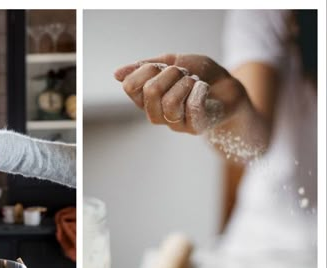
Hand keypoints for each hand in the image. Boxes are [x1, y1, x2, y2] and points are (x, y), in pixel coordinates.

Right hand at [114, 53, 246, 134]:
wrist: (228, 88)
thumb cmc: (199, 76)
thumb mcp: (172, 62)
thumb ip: (146, 67)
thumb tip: (116, 75)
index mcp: (148, 100)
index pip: (130, 86)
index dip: (146, 69)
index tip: (162, 66)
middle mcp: (158, 115)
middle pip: (150, 92)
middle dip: (170, 73)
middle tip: (183, 74)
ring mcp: (176, 124)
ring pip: (170, 102)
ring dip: (186, 83)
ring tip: (195, 82)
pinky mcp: (196, 127)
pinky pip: (192, 107)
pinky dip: (200, 90)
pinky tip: (204, 88)